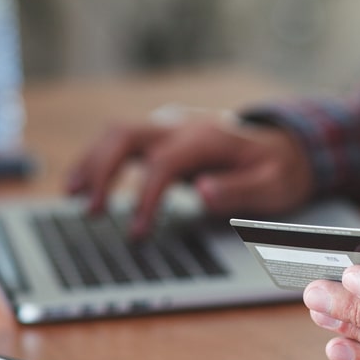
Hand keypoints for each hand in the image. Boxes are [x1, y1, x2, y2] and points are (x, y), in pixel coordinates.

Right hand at [67, 114, 313, 235]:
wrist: (286, 146)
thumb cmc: (278, 171)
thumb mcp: (272, 186)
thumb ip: (238, 190)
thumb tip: (201, 191)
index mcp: (207, 138)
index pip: (163, 164)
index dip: (145, 200)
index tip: (137, 234)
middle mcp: (182, 126)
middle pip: (127, 135)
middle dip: (102, 171)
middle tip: (90, 210)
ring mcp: (170, 127)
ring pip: (117, 133)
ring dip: (92, 162)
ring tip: (73, 196)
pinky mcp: (163, 135)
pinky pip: (122, 141)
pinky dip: (99, 160)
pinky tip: (84, 184)